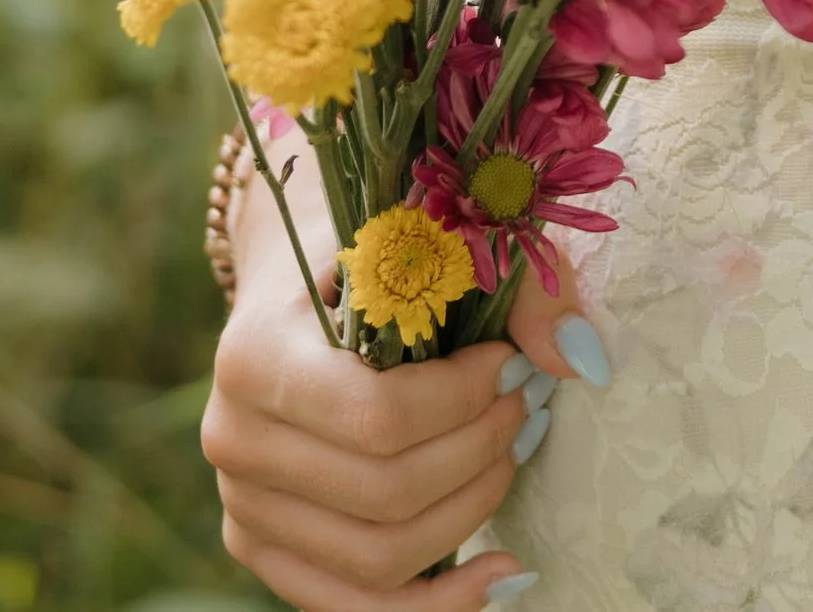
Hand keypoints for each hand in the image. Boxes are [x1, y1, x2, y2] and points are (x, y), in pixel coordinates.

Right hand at [202, 200, 533, 611]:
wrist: (297, 279)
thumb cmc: (375, 248)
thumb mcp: (439, 236)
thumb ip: (516, 284)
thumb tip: (579, 359)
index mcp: (256, 355)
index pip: (378, 418)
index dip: (465, 402)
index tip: (511, 363)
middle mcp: (232, 440)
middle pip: (384, 495)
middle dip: (479, 453)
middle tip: (524, 406)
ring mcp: (242, 505)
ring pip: (376, 559)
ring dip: (469, 512)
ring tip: (510, 455)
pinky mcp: (263, 549)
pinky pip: (354, 606)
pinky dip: (435, 604)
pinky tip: (501, 573)